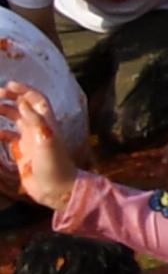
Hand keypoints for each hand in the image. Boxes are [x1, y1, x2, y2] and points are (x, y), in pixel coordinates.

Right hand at [1, 83, 74, 209]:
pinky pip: (9, 138)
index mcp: (47, 123)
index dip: (24, 90)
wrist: (57, 188)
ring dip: (5, 113)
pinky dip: (0, 133)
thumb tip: (23, 101)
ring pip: (16, 121)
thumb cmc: (54, 164)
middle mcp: (38, 129)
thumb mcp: (46, 140)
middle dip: (12, 98)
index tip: (8, 85)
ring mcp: (30, 141)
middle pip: (24, 107)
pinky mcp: (23, 153)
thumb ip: (35, 120)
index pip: (36, 100)